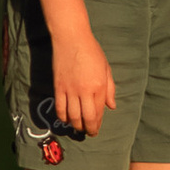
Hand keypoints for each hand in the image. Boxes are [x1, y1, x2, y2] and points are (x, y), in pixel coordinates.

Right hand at [49, 24, 115, 138]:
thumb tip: (111, 106)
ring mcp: (70, 89)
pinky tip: (66, 118)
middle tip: (89, 132)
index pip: (98, 113)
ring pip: (72, 117)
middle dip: (88, 130)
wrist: (71, 37)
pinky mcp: (58, 87)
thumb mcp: (106, 67)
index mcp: (99, 86)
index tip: (96, 129)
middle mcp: (84, 91)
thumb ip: (110, 89)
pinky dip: (63, 117)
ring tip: (78, 126)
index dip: (97, 124)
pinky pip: (60, 108)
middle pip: (86, 119)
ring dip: (76, 125)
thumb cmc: (91, 50)